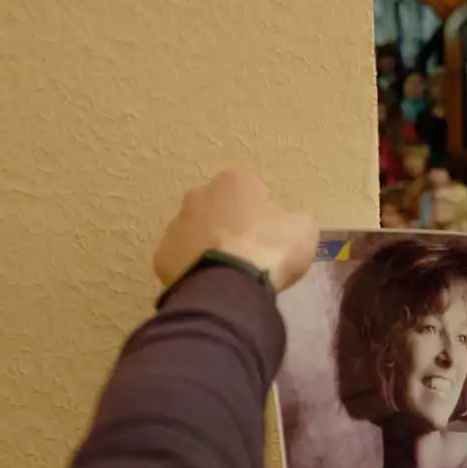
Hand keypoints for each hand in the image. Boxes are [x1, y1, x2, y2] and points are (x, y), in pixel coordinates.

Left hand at [153, 167, 318, 291]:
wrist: (230, 285)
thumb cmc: (270, 248)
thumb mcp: (303, 229)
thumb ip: (295, 219)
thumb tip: (288, 222)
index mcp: (234, 181)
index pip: (253, 190)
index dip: (265, 213)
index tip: (273, 234)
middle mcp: (198, 195)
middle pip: (219, 209)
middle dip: (231, 226)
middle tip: (251, 254)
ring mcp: (175, 226)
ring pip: (197, 234)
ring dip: (211, 248)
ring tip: (231, 275)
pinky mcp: (162, 257)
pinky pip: (182, 261)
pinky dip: (195, 271)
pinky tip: (212, 286)